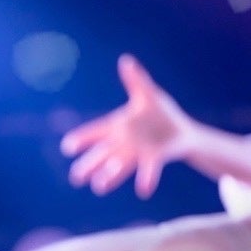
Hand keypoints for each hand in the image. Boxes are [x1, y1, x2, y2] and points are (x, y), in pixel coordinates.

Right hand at [60, 54, 196, 198]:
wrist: (183, 131)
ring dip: (109, 176)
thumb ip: (136, 80)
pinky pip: (148, 170)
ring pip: (119, 165)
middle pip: (102, 154)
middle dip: (89, 165)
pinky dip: (146, 179)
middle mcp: (124, 142)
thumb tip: (125, 60)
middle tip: (75, 178)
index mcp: (119, 125)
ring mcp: (138, 153)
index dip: (82, 139)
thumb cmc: (162, 112)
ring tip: (98, 188)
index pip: (96, 131)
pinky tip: (143, 190)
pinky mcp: (154, 158)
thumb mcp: (149, 94)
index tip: (67, 147)